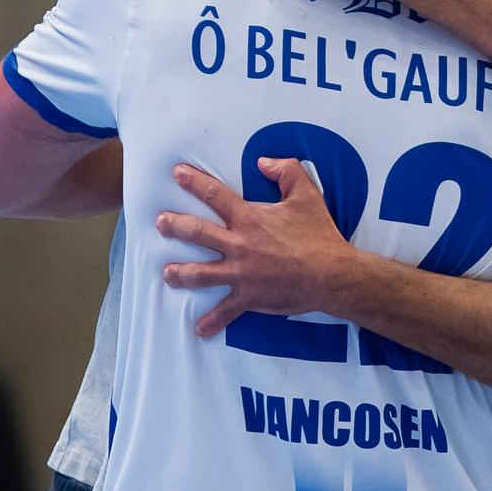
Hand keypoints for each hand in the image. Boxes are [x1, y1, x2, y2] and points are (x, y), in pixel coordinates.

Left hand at [154, 159, 354, 335]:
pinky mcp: (249, 297)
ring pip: (200, 274)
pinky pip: (225, 312)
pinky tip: (199, 329)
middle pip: (197, 233)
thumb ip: (286, 171)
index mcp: (249, 219)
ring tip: (167, 273)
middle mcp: (239, 245)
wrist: (331, 274)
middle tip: (161, 223)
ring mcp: (241, 273)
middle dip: (175, 226)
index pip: (214, 195)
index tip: (177, 174)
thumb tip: (263, 161)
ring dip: (180, 274)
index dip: (194, 182)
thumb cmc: (319, 235)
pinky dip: (212, 322)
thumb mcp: (307, 194)